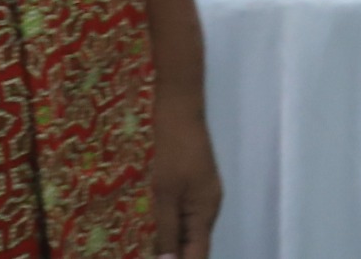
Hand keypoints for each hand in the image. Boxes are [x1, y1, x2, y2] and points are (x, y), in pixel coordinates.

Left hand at [149, 90, 221, 258]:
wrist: (180, 116)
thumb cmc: (173, 155)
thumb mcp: (166, 196)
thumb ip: (168, 231)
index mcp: (206, 212)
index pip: (199, 253)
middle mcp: (210, 207)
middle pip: (197, 244)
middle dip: (178, 256)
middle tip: (150, 256)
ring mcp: (205, 196)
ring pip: (191, 231)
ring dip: (175, 244)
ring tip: (152, 250)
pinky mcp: (197, 186)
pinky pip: (188, 216)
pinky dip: (175, 228)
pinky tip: (159, 231)